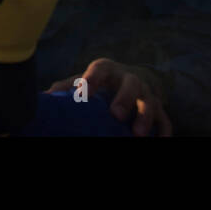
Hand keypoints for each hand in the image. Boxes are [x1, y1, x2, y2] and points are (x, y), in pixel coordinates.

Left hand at [45, 58, 172, 135]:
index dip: (92, 79)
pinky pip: (165, 120)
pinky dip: (163, 131)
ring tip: (137, 134)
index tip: (83, 92)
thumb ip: (67, 87)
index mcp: (108, 70)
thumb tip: (45, 97)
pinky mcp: (158, 109)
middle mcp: (129, 79)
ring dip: (145, 116)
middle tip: (115, 114)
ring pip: (151, 101)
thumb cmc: (100, 82)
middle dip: (124, 98)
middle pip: (131, 83)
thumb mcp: (85, 80)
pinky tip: (160, 141)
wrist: (130, 78)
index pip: (100, 68)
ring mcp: (146, 93)